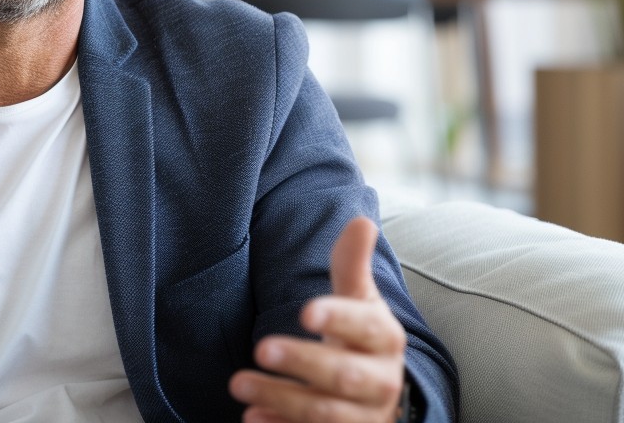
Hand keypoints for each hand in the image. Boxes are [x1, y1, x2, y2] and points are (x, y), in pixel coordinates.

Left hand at [228, 216, 406, 422]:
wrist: (378, 397)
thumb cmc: (360, 338)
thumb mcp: (358, 301)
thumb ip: (352, 265)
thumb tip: (361, 220)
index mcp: (384, 338)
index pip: (365, 326)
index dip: (338, 318)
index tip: (305, 310)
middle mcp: (380, 381)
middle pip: (344, 374)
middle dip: (303, 362)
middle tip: (262, 347)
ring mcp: (363, 416)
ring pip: (325, 412)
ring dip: (281, 398)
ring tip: (238, 383)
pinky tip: (252, 417)